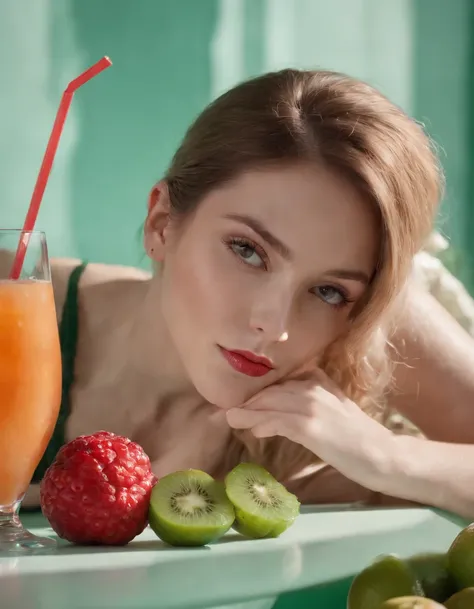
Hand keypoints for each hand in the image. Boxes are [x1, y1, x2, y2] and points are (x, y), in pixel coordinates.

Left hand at [226, 369, 393, 490]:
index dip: (258, 394)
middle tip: (230, 411)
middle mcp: (313, 388)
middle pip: (270, 392)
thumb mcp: (334, 408)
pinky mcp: (310, 426)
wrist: (382, 454)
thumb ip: (309, 400)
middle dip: (248, 402)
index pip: (279, 383)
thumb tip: (277, 406)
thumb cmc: (356, 436)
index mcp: (318, 381)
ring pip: (270, 404)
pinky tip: (254, 431)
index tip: (242, 403)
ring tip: (233, 419)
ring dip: (249, 413)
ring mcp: (312, 406)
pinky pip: (277, 421)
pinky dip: (262, 424)